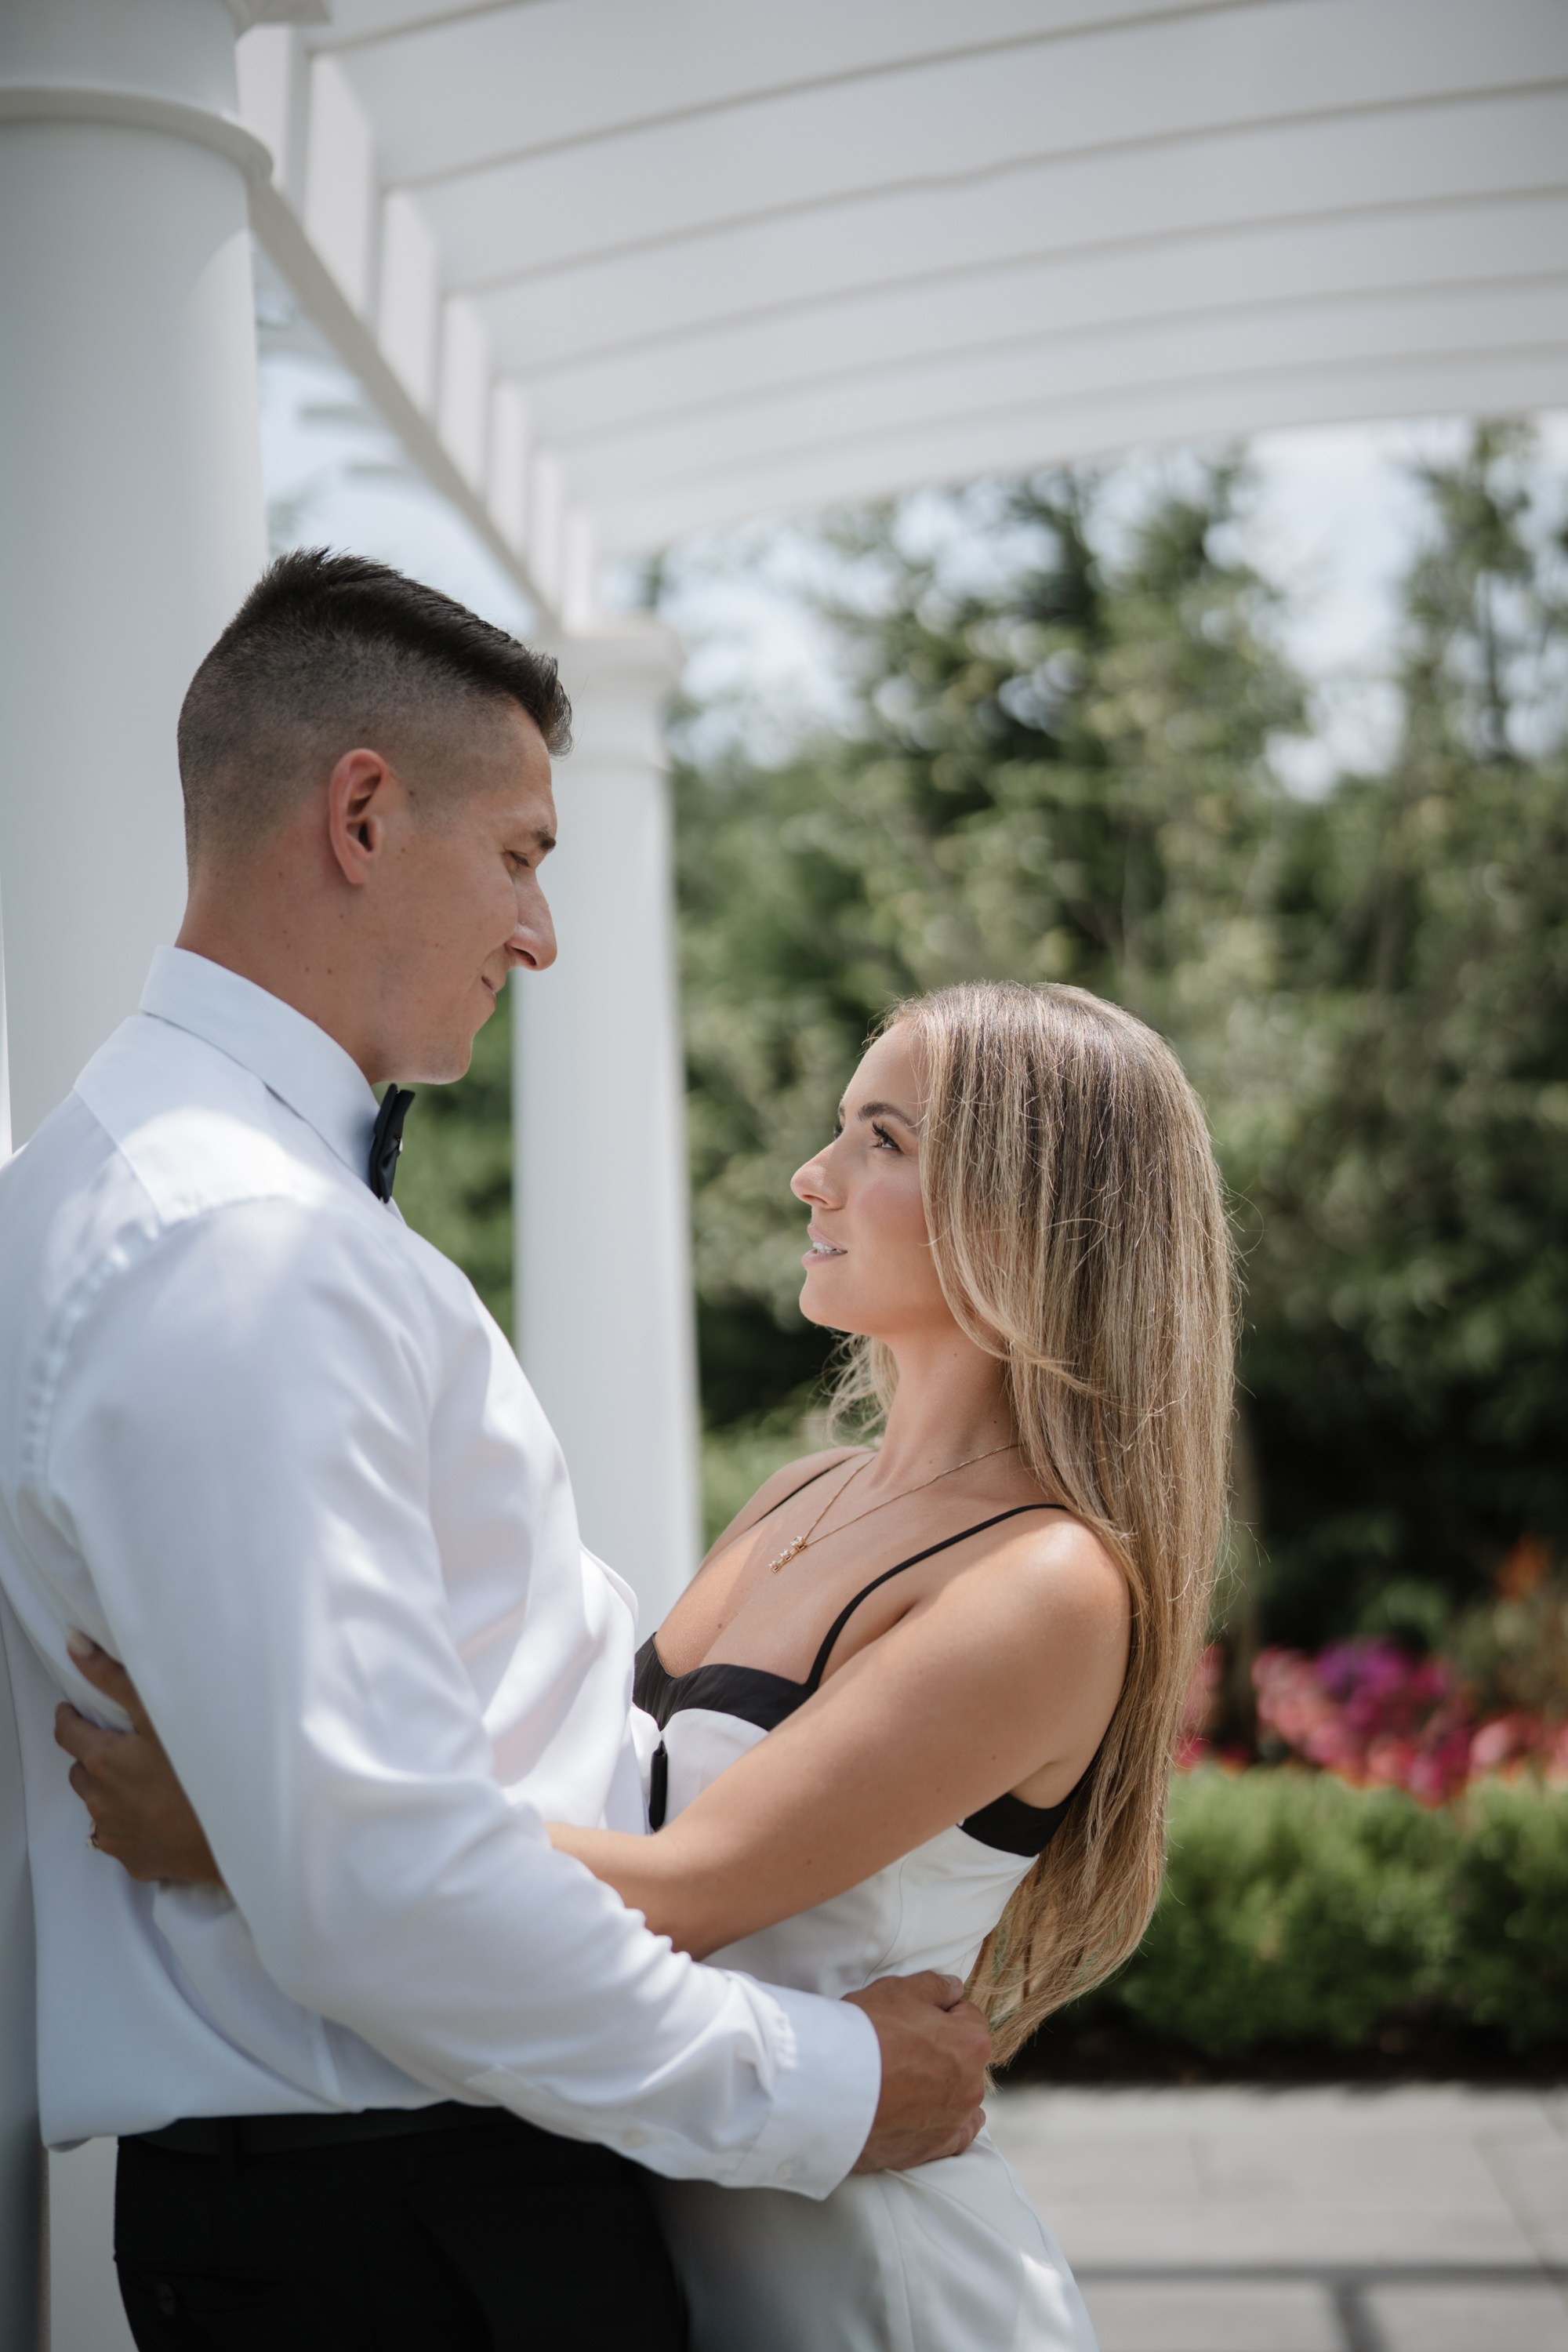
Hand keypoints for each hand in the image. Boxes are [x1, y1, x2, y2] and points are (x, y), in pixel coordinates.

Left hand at [54, 1635, 223, 1885]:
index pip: (66, 1734)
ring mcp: (116, 1835)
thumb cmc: (200, 1767)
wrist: (235, 1832)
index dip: (69, 1719)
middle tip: (123, 1744)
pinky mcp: (135, 1861)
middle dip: (93, 1755)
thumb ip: (112, 1678)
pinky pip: (122, 1837)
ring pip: (99, 1806)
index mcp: (102, 1762)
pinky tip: (159, 1813)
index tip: (74, 1711)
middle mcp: (100, 1801)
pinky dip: (131, 1822)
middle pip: (81, 1771)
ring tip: (145, 1779)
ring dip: (111, 1790)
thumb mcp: (158, 1713)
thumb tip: (73, 1643)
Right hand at [844, 1971, 989, 2172]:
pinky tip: (934, 2116)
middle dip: (942, 2050)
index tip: (915, 2016)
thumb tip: (953, 1989)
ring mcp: (955, 2120)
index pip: (967, 2015)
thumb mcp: (899, 1989)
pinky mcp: (934, 2148)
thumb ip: (935, 1986)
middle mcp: (972, 2084)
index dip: (940, 2011)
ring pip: (961, 2096)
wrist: (833, 2089)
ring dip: (943, 2087)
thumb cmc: (867, 2033)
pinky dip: (948, 2124)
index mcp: (971, 2042)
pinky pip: (957, 2136)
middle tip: (904, 2047)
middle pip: (964, 2057)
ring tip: (906, 2081)